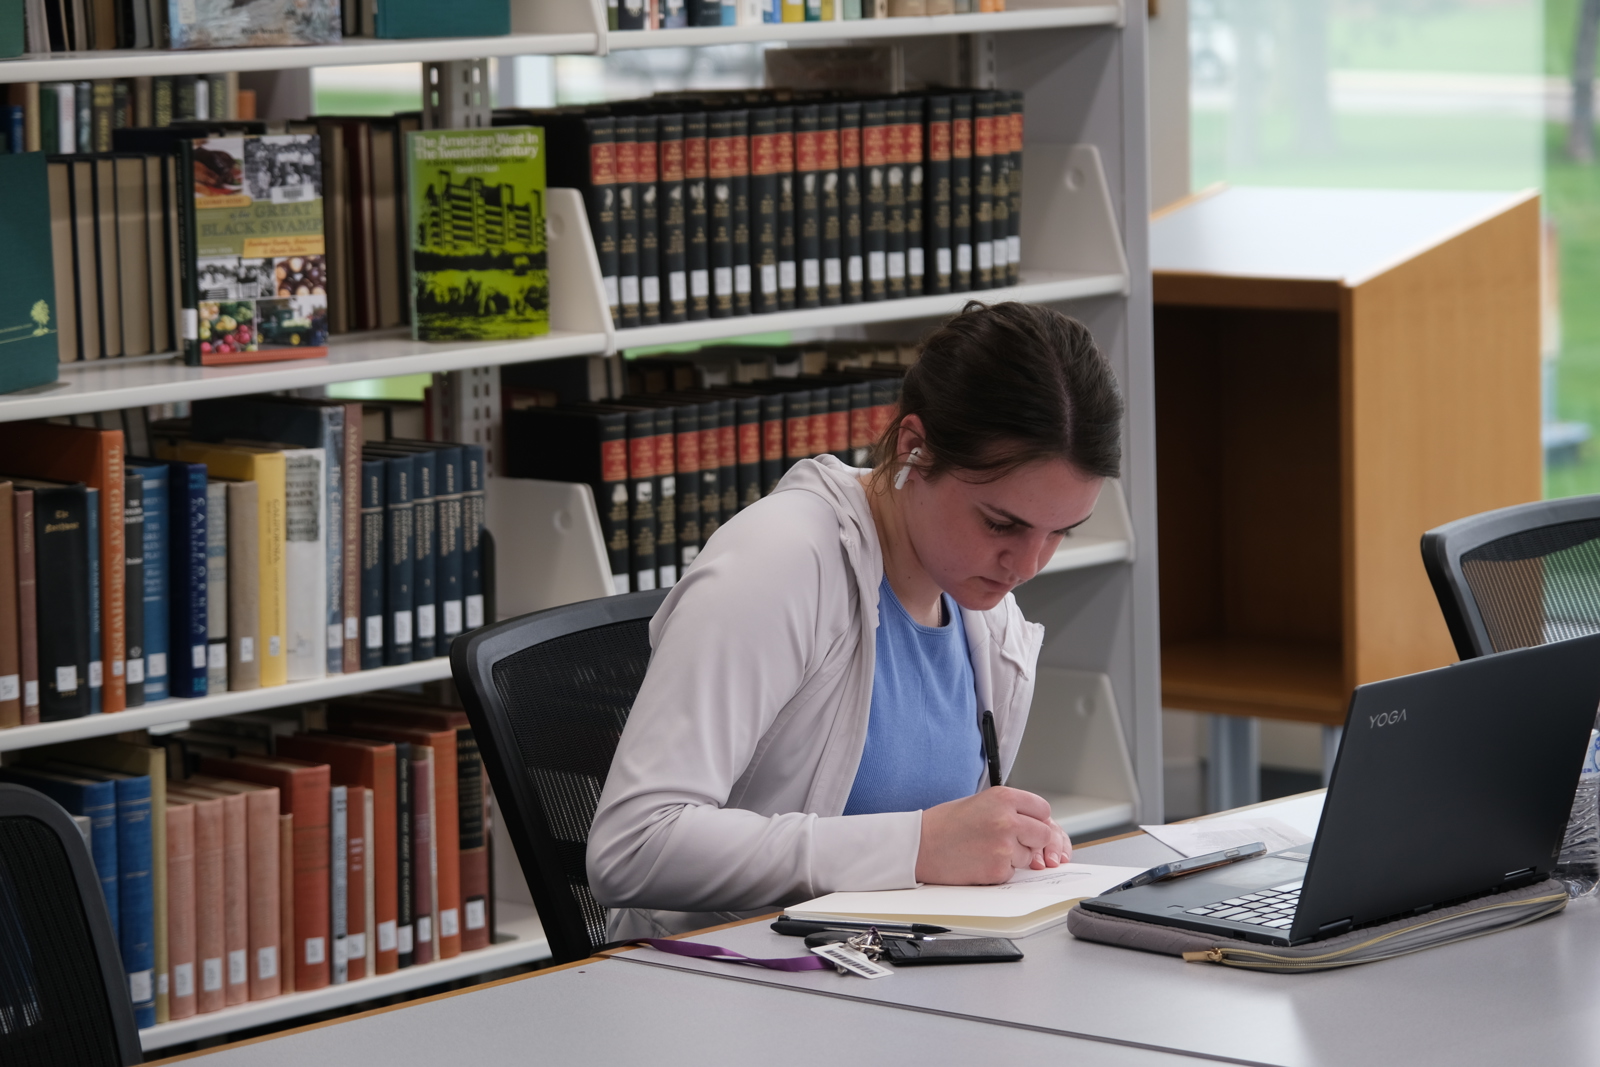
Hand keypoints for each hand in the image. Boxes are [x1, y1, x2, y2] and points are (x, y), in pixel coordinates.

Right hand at [913, 786, 1072, 885]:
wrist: (920, 846)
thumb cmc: (945, 824)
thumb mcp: (981, 803)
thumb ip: (1010, 810)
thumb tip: (1036, 826)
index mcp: (1003, 798)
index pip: (1042, 810)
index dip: (1037, 820)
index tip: (1031, 825)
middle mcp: (1007, 820)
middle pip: (1044, 834)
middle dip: (1032, 840)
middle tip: (1012, 841)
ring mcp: (1005, 846)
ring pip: (1029, 856)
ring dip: (1015, 856)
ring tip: (986, 849)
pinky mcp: (998, 869)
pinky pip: (1012, 872)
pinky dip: (1000, 870)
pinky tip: (980, 860)